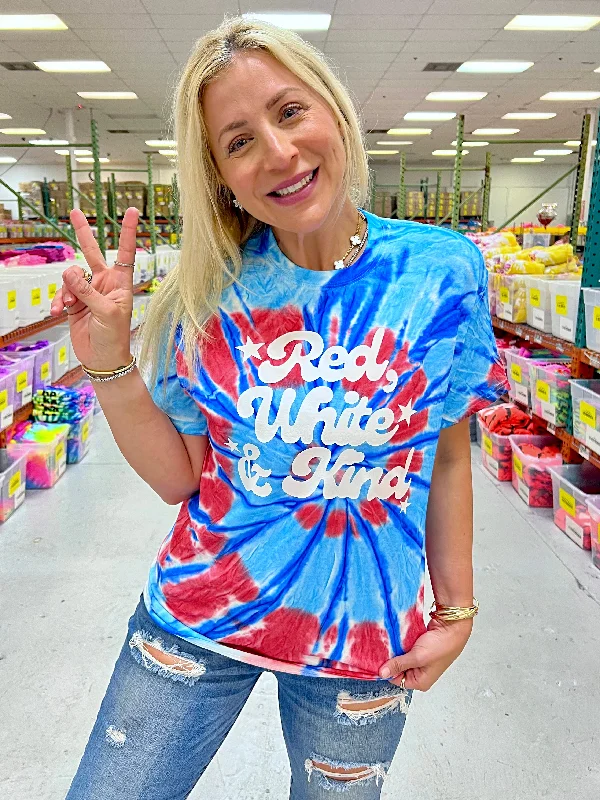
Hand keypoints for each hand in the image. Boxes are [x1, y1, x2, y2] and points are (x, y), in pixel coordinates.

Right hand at [50, 207, 139, 370]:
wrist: (102, 359)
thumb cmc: (114, 337)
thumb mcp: (106, 313)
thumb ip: (87, 291)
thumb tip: (69, 270)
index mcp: (120, 283)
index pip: (125, 252)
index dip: (128, 232)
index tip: (133, 211)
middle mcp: (104, 283)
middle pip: (92, 253)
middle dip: (83, 233)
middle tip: (75, 212)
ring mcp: (88, 292)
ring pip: (70, 278)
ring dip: (67, 291)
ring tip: (70, 306)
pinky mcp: (75, 303)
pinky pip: (62, 293)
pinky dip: (58, 301)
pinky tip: (59, 311)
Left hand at [379, 617, 472, 690]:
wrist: (453, 625)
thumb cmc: (441, 645)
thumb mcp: (417, 657)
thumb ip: (399, 664)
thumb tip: (382, 673)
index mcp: (420, 682)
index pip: (395, 679)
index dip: (386, 669)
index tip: (376, 658)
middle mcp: (419, 673)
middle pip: (397, 668)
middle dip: (390, 658)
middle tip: (380, 648)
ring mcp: (419, 660)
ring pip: (400, 656)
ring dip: (395, 649)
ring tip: (386, 641)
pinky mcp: (419, 648)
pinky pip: (404, 648)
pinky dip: (399, 643)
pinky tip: (394, 637)